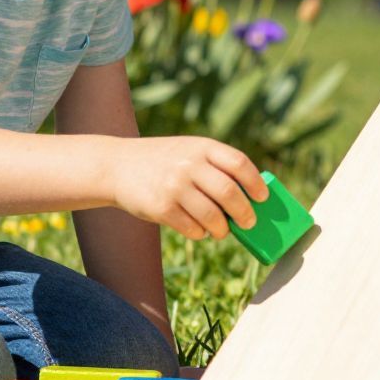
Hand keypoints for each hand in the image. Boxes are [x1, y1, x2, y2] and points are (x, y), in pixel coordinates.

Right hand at [107, 136, 268, 239]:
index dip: (255, 183)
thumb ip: (215, 167)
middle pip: (230, 193)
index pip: (239, 163)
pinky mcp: (161, 208)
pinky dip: (201, 233)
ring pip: (213, 216)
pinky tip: (200, 230)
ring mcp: (174, 186)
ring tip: (222, 230)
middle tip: (249, 222)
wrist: (117, 166)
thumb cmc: (164, 161)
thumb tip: (250, 200)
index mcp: (202, 147)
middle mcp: (189, 164)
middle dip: (245, 212)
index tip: (262, 197)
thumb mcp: (189, 151)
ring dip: (223, 228)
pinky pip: (192, 228)